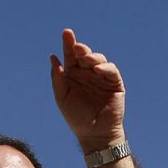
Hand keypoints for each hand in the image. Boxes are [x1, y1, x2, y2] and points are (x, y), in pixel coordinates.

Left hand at [50, 29, 125, 151]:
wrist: (95, 134)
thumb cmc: (77, 117)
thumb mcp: (62, 97)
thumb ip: (57, 78)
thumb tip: (53, 57)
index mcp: (74, 75)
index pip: (71, 56)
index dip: (69, 44)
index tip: (66, 33)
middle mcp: (88, 74)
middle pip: (85, 55)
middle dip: (81, 48)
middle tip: (77, 47)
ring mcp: (102, 78)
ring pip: (99, 59)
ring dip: (93, 57)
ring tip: (86, 59)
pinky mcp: (115, 84)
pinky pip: (111, 71)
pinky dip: (105, 68)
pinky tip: (97, 69)